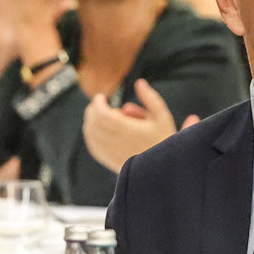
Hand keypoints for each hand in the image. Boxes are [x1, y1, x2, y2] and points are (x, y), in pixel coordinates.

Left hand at [82, 80, 199, 171]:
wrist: (161, 171)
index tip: (101, 97)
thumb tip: (139, 83)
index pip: (102, 113)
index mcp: (127, 129)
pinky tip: (94, 130)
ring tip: (99, 115)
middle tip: (98, 104)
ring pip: (90, 133)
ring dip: (90, 121)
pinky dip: (90, 135)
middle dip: (93, 110)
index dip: (98, 103)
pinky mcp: (108, 160)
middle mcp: (115, 141)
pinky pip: (92, 146)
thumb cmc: (164, 142)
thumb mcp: (163, 117)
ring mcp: (110, 152)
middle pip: (93, 121)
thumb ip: (150, 98)